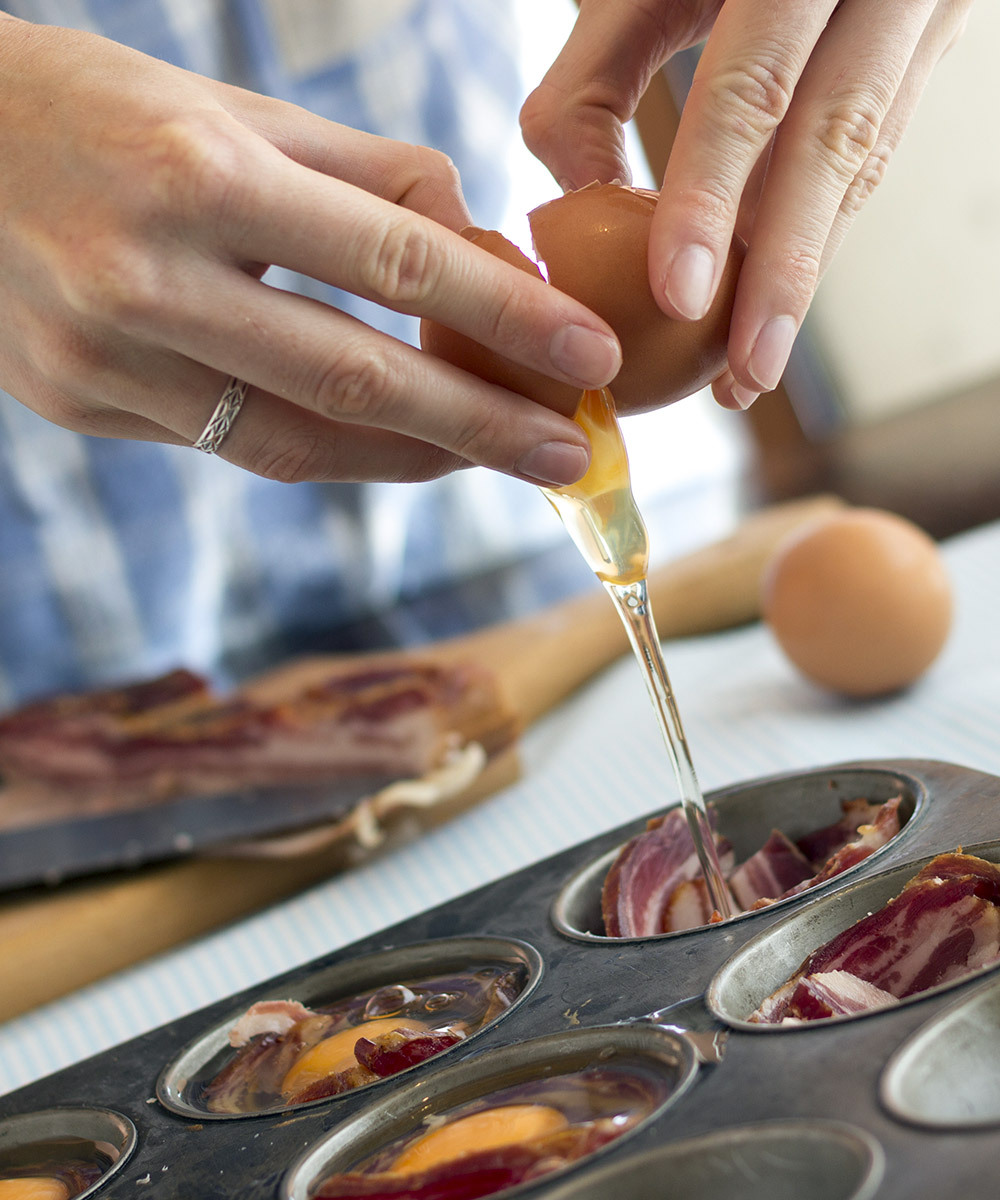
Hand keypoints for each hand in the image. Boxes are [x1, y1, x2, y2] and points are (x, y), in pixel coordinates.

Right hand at [0, 17, 623, 484]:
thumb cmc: (106, 111)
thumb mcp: (240, 110)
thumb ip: (369, 183)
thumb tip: (487, 256)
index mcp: (198, 172)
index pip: (391, 262)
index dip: (506, 318)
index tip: (590, 358)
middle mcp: (146, 276)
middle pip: (353, 381)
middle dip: (478, 426)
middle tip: (568, 455)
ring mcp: (104, 358)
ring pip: (294, 442)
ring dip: (411, 461)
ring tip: (492, 461)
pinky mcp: (83, 409)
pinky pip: (234, 446)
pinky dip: (327, 451)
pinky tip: (393, 449)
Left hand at [521, 0, 970, 409]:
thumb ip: (593, 80)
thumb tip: (572, 204)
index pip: (751, 90)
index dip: (713, 198)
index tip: (678, 296)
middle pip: (833, 144)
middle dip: (783, 273)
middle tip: (741, 373)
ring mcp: (917, 20)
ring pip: (863, 165)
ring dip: (806, 278)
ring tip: (751, 368)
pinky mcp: (922, 57)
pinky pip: (871, 161)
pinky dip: (818, 241)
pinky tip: (773, 307)